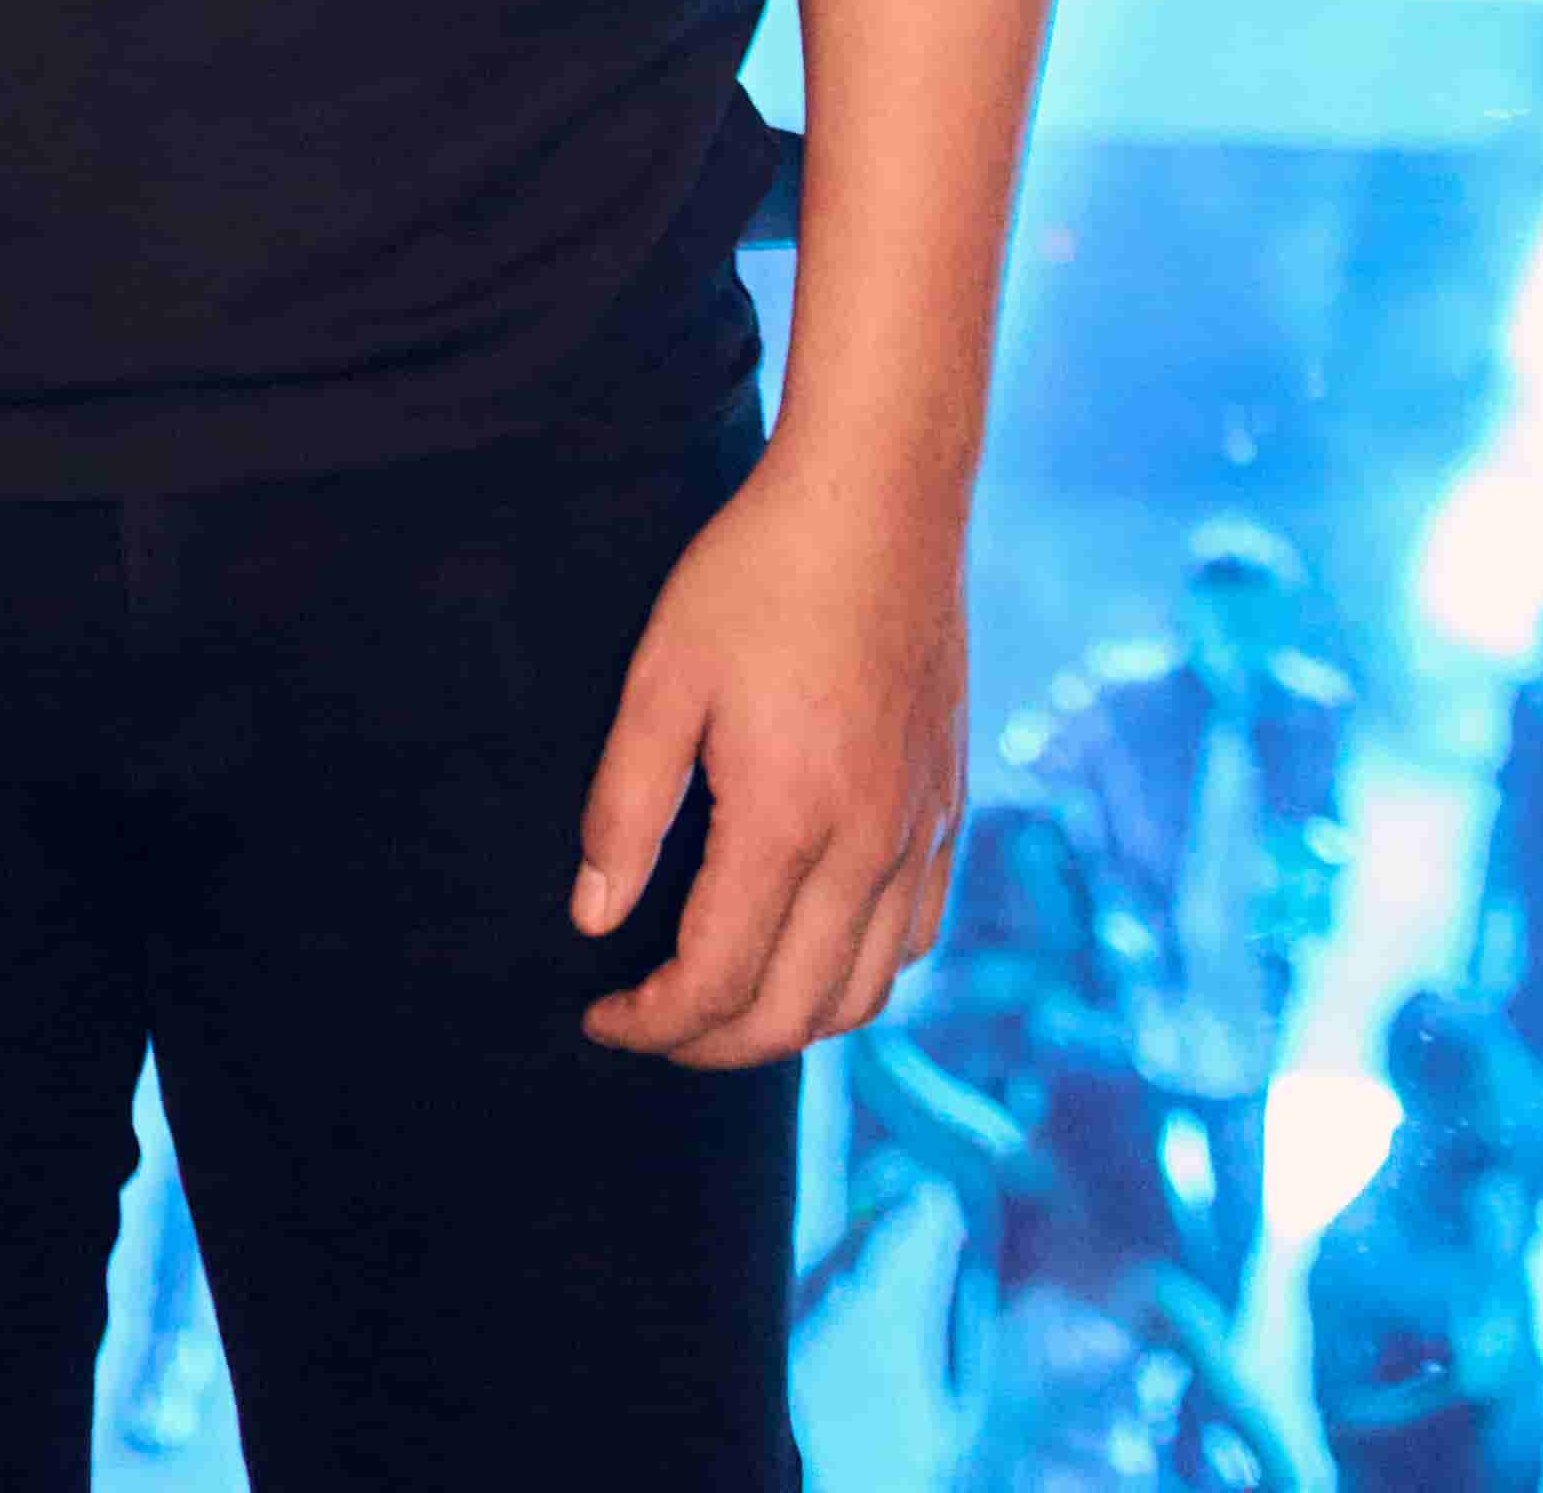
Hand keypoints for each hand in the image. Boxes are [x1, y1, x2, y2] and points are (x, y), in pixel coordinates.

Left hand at [564, 445, 964, 1068]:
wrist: (880, 498)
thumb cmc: (758, 574)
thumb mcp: (662, 676)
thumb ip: (625, 809)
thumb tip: (596, 921)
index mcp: (788, 817)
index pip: (716, 979)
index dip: (651, 1022)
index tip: (601, 1016)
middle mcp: (867, 845)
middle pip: (792, 1014)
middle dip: (709, 1044)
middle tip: (649, 1025)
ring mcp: (919, 830)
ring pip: (863, 993)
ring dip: (785, 1025)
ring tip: (719, 1003)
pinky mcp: (946, 806)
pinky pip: (913, 937)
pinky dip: (857, 976)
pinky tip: (806, 948)